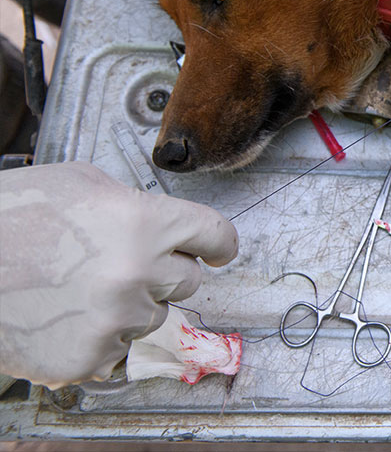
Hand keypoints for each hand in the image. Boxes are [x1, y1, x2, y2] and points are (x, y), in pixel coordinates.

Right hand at [0, 162, 237, 387]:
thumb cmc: (11, 218)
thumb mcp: (82, 184)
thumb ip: (136, 203)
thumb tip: (165, 221)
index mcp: (145, 224)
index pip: (215, 235)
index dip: (218, 243)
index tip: (219, 250)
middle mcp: (138, 274)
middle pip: (187, 280)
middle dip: (163, 270)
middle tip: (119, 261)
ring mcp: (115, 320)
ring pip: (154, 316)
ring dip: (130, 304)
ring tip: (79, 286)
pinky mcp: (89, 357)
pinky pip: (118, 349)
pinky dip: (99, 336)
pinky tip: (66, 314)